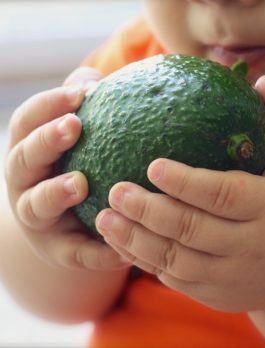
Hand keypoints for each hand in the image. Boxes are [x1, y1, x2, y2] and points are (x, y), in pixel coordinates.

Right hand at [5, 68, 129, 269]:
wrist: (67, 227)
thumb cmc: (76, 167)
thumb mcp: (77, 139)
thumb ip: (85, 109)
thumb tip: (100, 78)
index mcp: (29, 150)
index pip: (27, 121)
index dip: (47, 105)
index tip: (79, 93)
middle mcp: (24, 183)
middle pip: (23, 159)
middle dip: (45, 141)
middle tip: (74, 126)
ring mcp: (37, 219)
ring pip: (36, 205)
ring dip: (54, 192)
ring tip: (79, 184)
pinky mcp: (58, 251)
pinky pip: (75, 252)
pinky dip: (96, 250)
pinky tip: (122, 247)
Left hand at [95, 76, 264, 310]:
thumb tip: (260, 81)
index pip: (225, 195)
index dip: (187, 183)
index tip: (152, 166)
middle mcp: (252, 246)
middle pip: (193, 230)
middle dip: (149, 211)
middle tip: (115, 189)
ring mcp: (231, 275)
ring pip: (175, 260)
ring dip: (135, 240)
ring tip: (104, 218)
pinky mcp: (214, 294)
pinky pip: (173, 278)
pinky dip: (144, 261)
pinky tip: (120, 241)